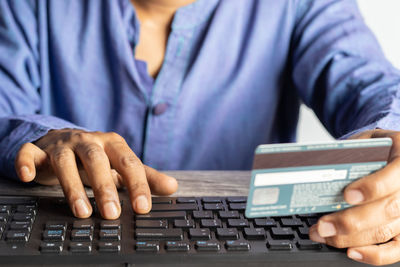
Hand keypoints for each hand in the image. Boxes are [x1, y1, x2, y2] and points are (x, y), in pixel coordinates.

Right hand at [14, 129, 177, 219]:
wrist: (65, 140)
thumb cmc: (98, 157)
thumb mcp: (121, 164)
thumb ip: (146, 176)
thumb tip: (173, 187)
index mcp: (112, 144)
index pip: (128, 163)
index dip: (136, 185)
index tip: (143, 208)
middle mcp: (88, 141)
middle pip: (97, 161)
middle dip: (105, 187)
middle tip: (113, 214)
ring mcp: (62, 144)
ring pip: (65, 161)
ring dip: (72, 186)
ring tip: (83, 212)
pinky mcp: (38, 149)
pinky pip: (29, 153)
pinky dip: (26, 162)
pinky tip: (28, 178)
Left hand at [309, 129, 399, 264]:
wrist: (390, 154)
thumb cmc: (373, 150)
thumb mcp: (363, 144)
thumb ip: (349, 155)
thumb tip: (318, 170)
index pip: (393, 177)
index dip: (371, 188)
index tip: (347, 195)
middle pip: (387, 209)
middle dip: (350, 221)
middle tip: (323, 225)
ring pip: (386, 230)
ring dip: (351, 238)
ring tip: (324, 235)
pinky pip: (396, 248)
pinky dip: (374, 254)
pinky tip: (351, 251)